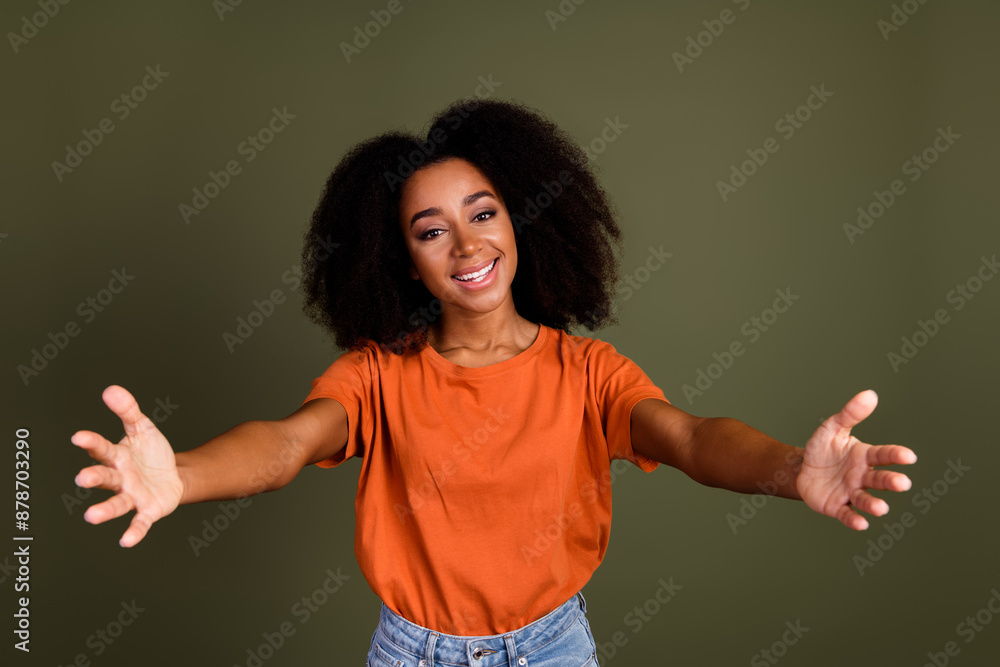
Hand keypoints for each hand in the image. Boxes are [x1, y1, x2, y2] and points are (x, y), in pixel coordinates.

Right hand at [71, 385, 183, 546]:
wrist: (174, 475)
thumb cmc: (151, 453)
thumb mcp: (143, 428)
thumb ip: (128, 410)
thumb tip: (111, 390)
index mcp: (117, 456)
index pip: (101, 449)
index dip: (90, 443)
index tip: (78, 437)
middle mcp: (119, 478)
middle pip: (104, 478)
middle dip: (93, 478)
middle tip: (82, 478)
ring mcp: (132, 495)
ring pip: (116, 503)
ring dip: (104, 510)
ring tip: (91, 516)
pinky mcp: (147, 510)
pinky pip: (139, 522)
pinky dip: (133, 531)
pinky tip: (126, 541)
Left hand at [796, 389, 916, 530]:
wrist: (802, 468)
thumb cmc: (823, 448)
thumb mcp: (833, 428)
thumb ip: (850, 414)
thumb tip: (870, 394)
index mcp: (865, 456)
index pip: (883, 455)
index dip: (895, 455)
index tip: (909, 456)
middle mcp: (862, 476)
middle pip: (880, 480)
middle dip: (891, 482)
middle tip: (902, 483)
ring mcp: (851, 492)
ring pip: (866, 500)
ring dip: (874, 505)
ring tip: (881, 508)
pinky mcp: (837, 507)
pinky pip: (847, 514)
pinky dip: (854, 520)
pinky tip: (861, 524)